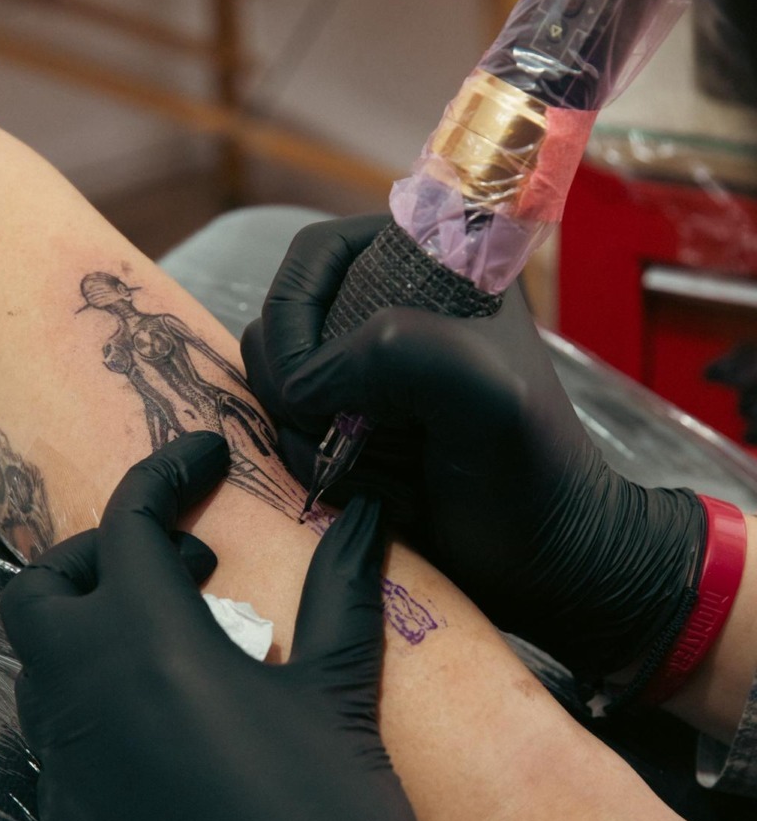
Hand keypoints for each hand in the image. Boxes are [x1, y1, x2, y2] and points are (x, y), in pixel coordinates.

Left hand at [0, 431, 469, 820]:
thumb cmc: (337, 816)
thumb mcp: (340, 687)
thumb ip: (341, 585)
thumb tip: (362, 512)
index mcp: (150, 647)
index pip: (128, 523)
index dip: (167, 474)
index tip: (206, 458)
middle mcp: (85, 700)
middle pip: (44, 591)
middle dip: (101, 557)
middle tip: (184, 564)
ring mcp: (67, 769)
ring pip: (43, 666)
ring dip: (96, 630)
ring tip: (186, 640)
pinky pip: (60, 739)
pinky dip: (99, 704)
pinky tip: (174, 724)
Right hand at [242, 215, 705, 680]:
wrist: (541, 562)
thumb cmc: (531, 476)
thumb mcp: (483, 391)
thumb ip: (394, 353)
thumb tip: (302, 385)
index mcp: (430, 266)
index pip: (313, 258)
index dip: (294, 314)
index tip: (314, 384)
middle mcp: (391, 308)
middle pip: (282, 324)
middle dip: (304, 389)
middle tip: (360, 434)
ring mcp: (366, 372)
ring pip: (278, 383)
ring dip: (312, 436)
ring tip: (389, 466)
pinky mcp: (351, 429)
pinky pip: (287, 433)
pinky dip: (316, 465)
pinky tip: (379, 488)